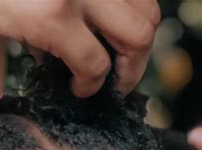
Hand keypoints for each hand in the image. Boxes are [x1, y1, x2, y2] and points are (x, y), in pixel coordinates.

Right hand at [0, 0, 159, 96]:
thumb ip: (66, 1)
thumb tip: (87, 34)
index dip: (133, 24)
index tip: (118, 49)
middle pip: (149, 12)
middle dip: (138, 53)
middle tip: (118, 75)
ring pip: (138, 37)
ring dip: (125, 71)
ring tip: (102, 85)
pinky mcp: (52, 15)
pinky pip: (95, 64)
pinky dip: (92, 85)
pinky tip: (76, 89)